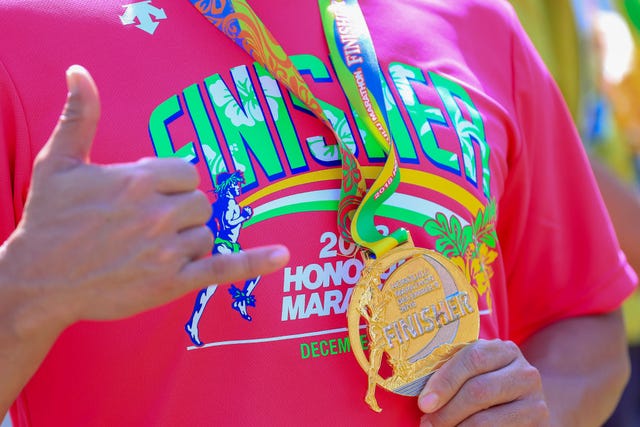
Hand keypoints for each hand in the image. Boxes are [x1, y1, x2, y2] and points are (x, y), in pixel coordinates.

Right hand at [0, 65, 288, 333]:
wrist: (39, 280)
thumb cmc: (48, 221)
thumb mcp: (58, 163)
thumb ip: (80, 117)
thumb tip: (80, 73)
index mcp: (140, 179)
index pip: (187, 173)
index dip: (171, 185)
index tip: (149, 197)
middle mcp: (160, 213)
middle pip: (201, 204)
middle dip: (181, 212)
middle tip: (145, 226)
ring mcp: (169, 250)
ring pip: (207, 235)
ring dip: (188, 241)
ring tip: (149, 250)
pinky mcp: (174, 282)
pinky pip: (226, 268)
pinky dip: (255, 262)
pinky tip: (282, 256)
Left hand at [418, 339, 549, 425]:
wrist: (525, 402)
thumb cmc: (487, 382)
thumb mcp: (474, 371)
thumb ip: (452, 373)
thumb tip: (423, 395)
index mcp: (503, 350)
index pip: (472, 359)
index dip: (445, 381)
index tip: (424, 403)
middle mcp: (524, 372)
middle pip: (478, 391)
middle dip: (447, 411)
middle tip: (428, 423)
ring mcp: (535, 400)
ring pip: (487, 419)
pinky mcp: (538, 424)